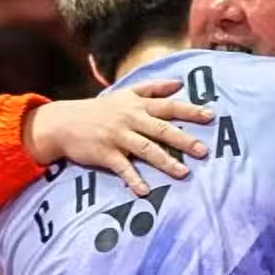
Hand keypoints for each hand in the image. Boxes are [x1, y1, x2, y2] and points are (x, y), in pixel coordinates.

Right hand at [22, 82, 212, 195]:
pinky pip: (123, 168)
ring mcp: (118, 137)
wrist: (64, 122)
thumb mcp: (125, 93)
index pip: (169, 106)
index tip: (210, 116)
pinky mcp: (105, 154)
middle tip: (203, 151)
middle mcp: (131, 119)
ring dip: (165, 162)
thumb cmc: (100, 109)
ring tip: (183, 173)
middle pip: (162, 129)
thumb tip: (179, 83)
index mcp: (138, 105)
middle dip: (184, 140)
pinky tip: (145, 191)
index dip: (189, 111)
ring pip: (146, 149)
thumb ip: (153, 87)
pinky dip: (133, 180)